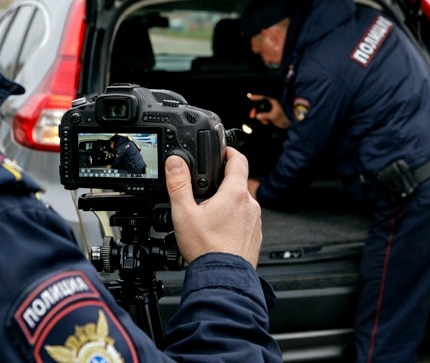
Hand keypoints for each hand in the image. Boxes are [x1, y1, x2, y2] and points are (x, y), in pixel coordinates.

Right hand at [165, 148, 261, 266]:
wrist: (223, 278)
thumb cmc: (206, 249)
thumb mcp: (184, 214)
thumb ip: (178, 185)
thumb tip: (175, 163)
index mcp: (235, 193)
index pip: (238, 159)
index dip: (229, 151)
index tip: (221, 151)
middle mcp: (250, 204)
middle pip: (238, 183)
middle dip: (222, 182)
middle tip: (206, 188)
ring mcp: (255, 221)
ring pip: (241, 203)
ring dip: (228, 203)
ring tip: (209, 214)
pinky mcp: (255, 236)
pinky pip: (245, 221)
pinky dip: (233, 221)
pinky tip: (219, 232)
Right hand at [247, 93, 290, 128]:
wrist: (289, 124)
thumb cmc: (283, 117)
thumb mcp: (274, 116)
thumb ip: (265, 115)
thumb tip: (257, 116)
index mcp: (272, 102)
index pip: (263, 98)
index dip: (256, 97)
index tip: (250, 97)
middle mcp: (270, 105)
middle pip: (260, 106)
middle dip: (256, 111)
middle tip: (252, 116)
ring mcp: (270, 110)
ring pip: (261, 112)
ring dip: (261, 118)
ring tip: (265, 122)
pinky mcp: (270, 116)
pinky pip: (263, 117)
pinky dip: (263, 120)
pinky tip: (267, 123)